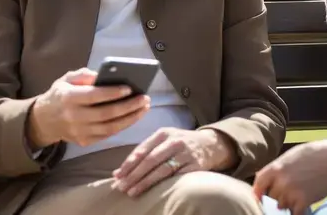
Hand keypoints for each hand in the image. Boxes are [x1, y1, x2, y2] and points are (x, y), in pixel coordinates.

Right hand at [27, 68, 149, 148]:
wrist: (44, 120)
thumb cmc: (60, 95)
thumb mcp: (66, 79)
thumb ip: (83, 75)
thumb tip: (103, 75)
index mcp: (68, 98)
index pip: (94, 96)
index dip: (112, 93)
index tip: (130, 88)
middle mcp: (74, 117)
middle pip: (106, 114)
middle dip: (128, 106)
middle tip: (145, 98)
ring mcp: (79, 132)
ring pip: (110, 128)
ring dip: (130, 118)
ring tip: (144, 108)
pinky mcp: (84, 141)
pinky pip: (108, 135)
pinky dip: (122, 126)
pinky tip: (133, 117)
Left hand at [110, 128, 234, 196]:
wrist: (209, 144)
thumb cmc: (179, 144)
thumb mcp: (162, 142)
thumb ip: (143, 154)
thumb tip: (117, 173)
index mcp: (162, 133)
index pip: (142, 149)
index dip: (128, 164)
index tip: (117, 176)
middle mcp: (174, 141)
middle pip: (150, 160)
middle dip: (134, 175)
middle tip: (122, 187)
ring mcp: (185, 153)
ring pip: (162, 170)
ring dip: (145, 182)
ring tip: (133, 192)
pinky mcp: (195, 166)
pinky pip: (177, 177)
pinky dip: (164, 185)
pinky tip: (154, 193)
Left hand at [252, 140, 326, 214]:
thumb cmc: (314, 154)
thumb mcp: (290, 157)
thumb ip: (277, 169)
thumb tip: (265, 179)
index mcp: (275, 168)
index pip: (258, 186)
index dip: (259, 192)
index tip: (262, 196)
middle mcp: (280, 182)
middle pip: (270, 198)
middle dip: (276, 197)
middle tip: (287, 193)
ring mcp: (292, 193)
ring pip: (281, 206)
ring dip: (287, 204)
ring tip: (298, 195)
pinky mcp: (304, 202)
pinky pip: (294, 213)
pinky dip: (297, 211)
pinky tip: (303, 204)